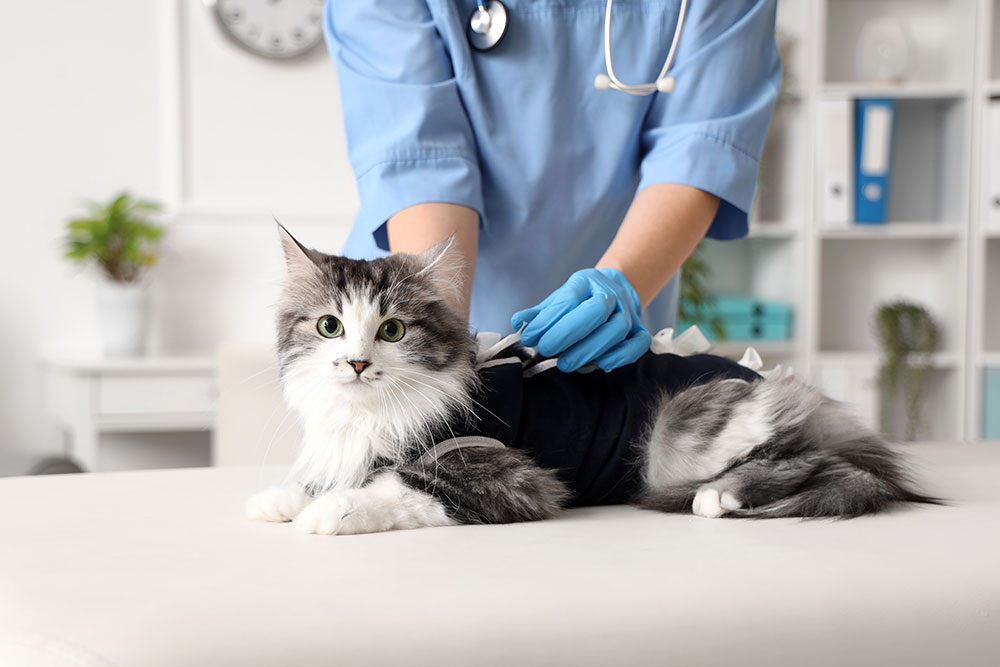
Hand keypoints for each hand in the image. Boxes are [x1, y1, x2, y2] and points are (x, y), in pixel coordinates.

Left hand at [510, 268, 651, 371]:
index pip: (570, 298)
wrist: (615, 290)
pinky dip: (620, 356)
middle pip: (597, 310)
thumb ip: (539, 313)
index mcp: (587, 282)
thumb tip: (517, 323)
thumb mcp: (558, 300)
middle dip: (569, 332)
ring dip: (590, 348)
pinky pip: (637, 344)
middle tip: (546, 350)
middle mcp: (611, 294)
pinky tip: (600, 365)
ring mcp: (629, 312)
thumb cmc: (580, 301)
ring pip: (616, 329)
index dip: (549, 320)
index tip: (530, 337)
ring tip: (566, 363)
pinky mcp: (640, 331)